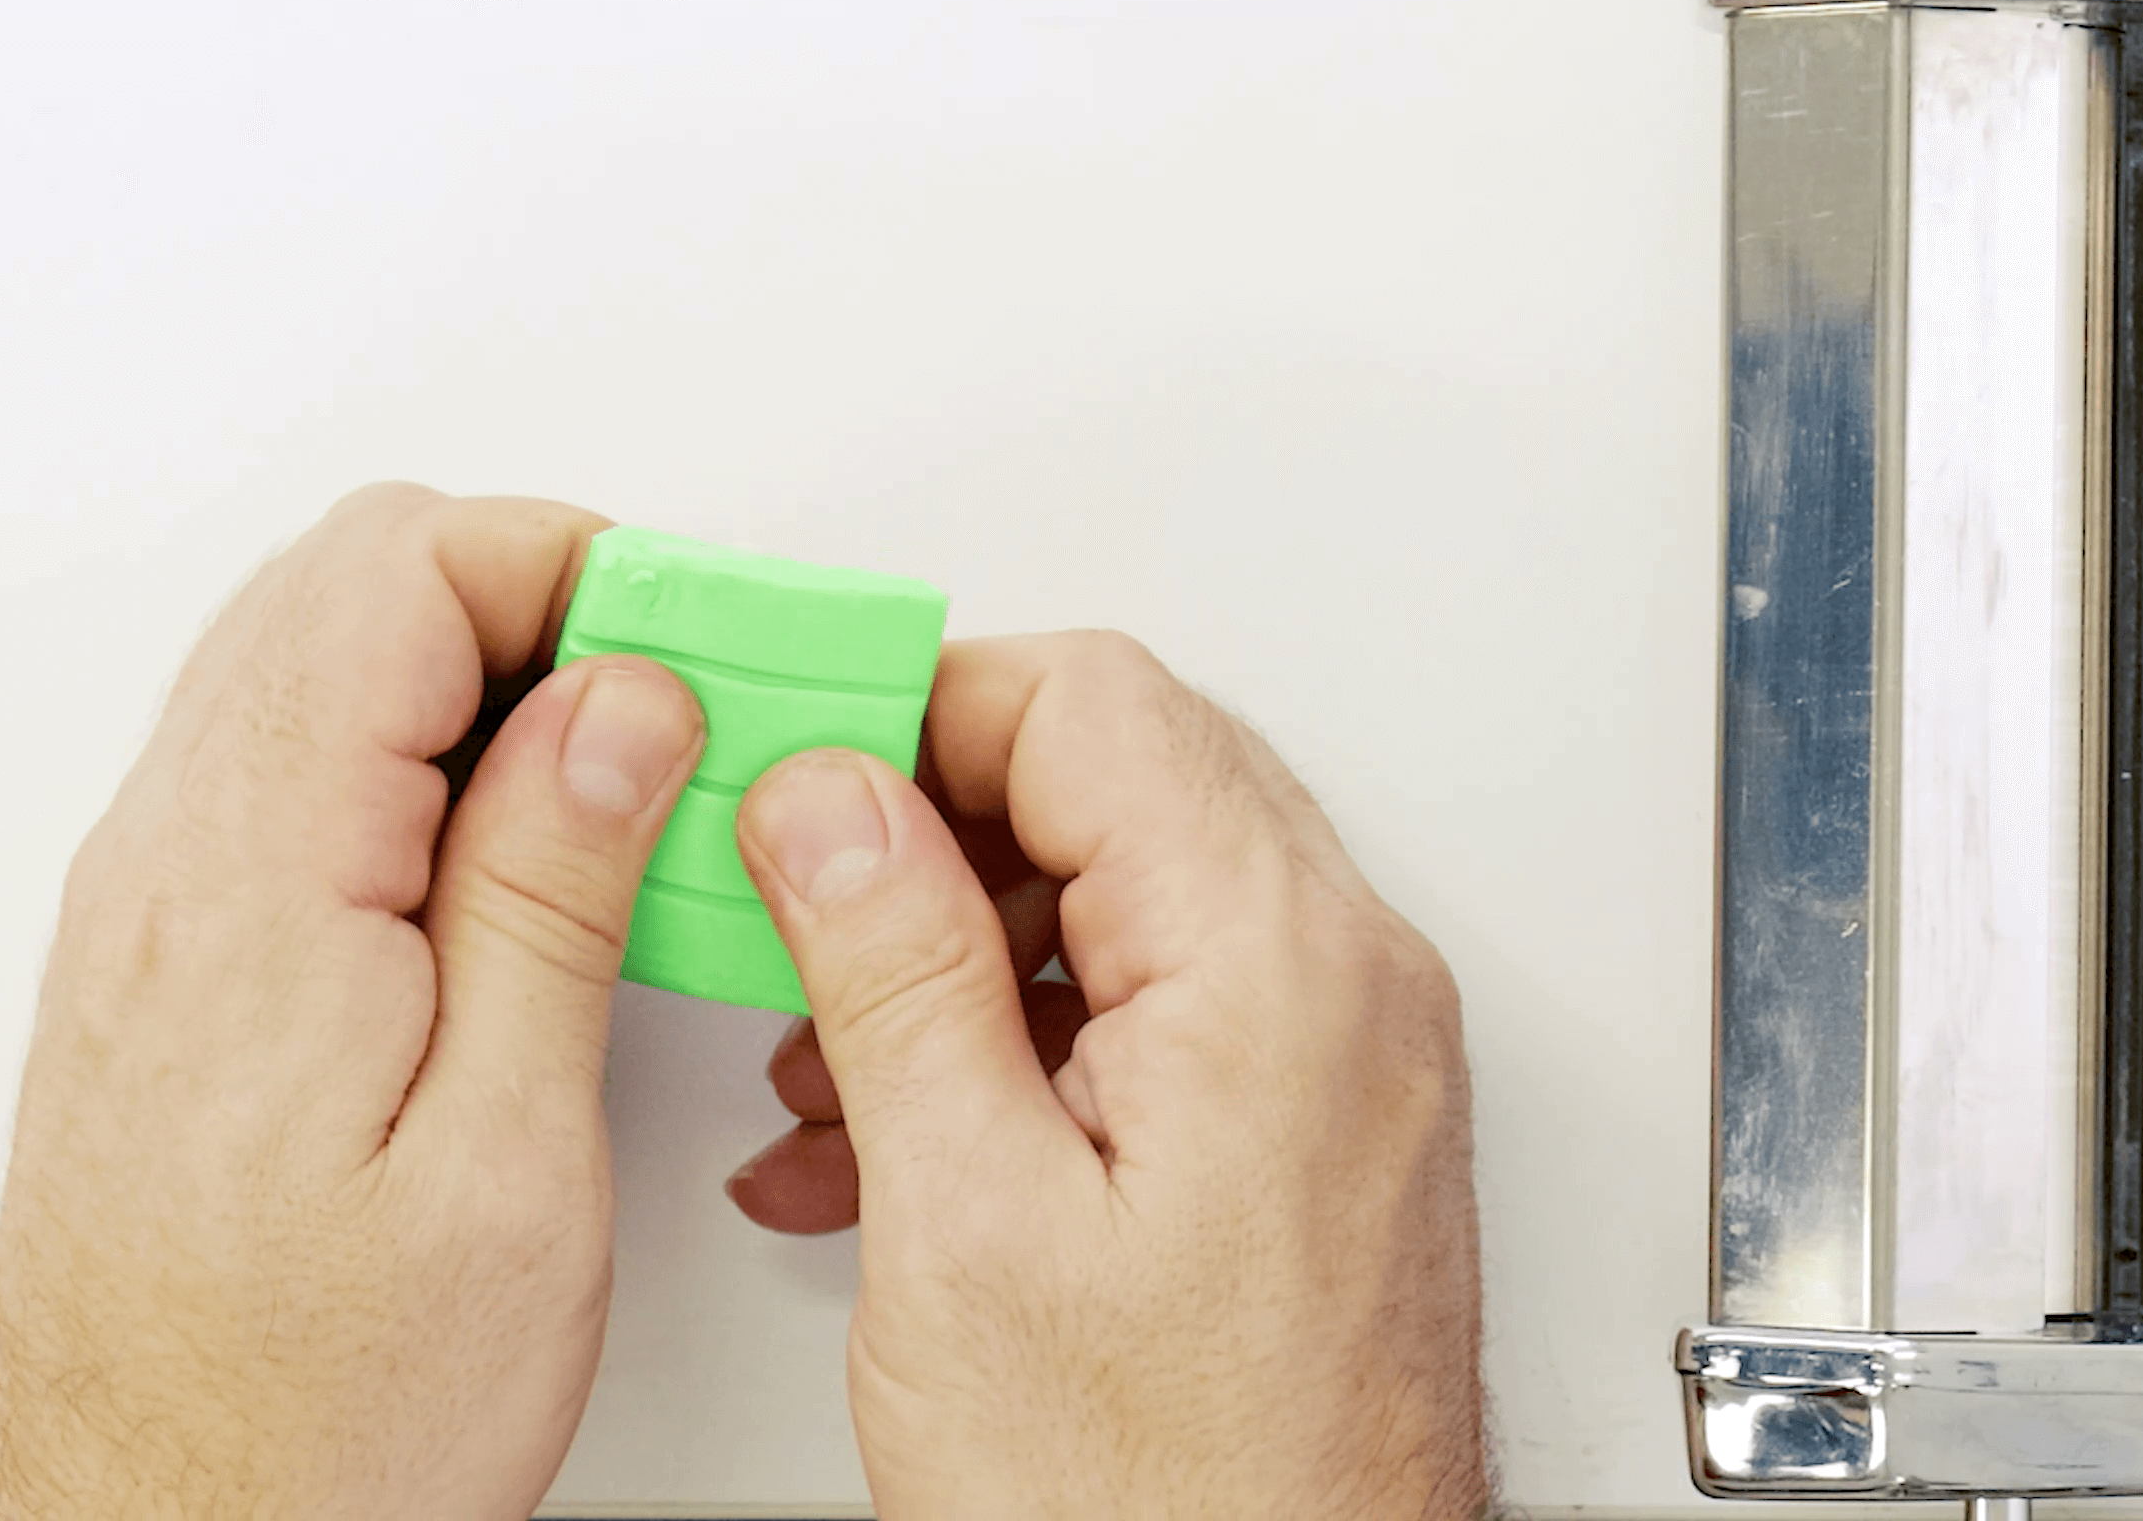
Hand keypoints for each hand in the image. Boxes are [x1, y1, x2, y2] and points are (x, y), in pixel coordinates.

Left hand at [0, 486, 705, 1520]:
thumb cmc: (316, 1417)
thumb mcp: (505, 1163)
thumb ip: (552, 892)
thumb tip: (619, 698)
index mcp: (255, 885)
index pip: (397, 571)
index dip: (573, 567)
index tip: (700, 649)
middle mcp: (170, 868)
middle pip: (347, 588)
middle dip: (541, 603)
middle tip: (686, 706)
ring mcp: (152, 912)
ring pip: (317, 667)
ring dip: (484, 682)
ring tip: (630, 793)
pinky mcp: (166, 966)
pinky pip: (290, 771)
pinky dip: (420, 762)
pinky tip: (526, 866)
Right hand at [730, 632, 1490, 1520]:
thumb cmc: (1171, 1509)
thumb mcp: (969, 1222)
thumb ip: (894, 970)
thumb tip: (832, 796)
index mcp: (1273, 968)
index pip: (1091, 701)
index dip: (919, 710)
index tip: (795, 764)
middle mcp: (1348, 986)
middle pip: (1122, 774)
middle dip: (931, 826)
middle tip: (792, 893)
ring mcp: (1350, 1060)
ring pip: (1134, 893)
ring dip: (964, 947)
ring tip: (833, 1067)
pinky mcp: (1323, 1135)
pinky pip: (1170, 1008)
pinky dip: (1032, 1039)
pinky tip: (908, 1139)